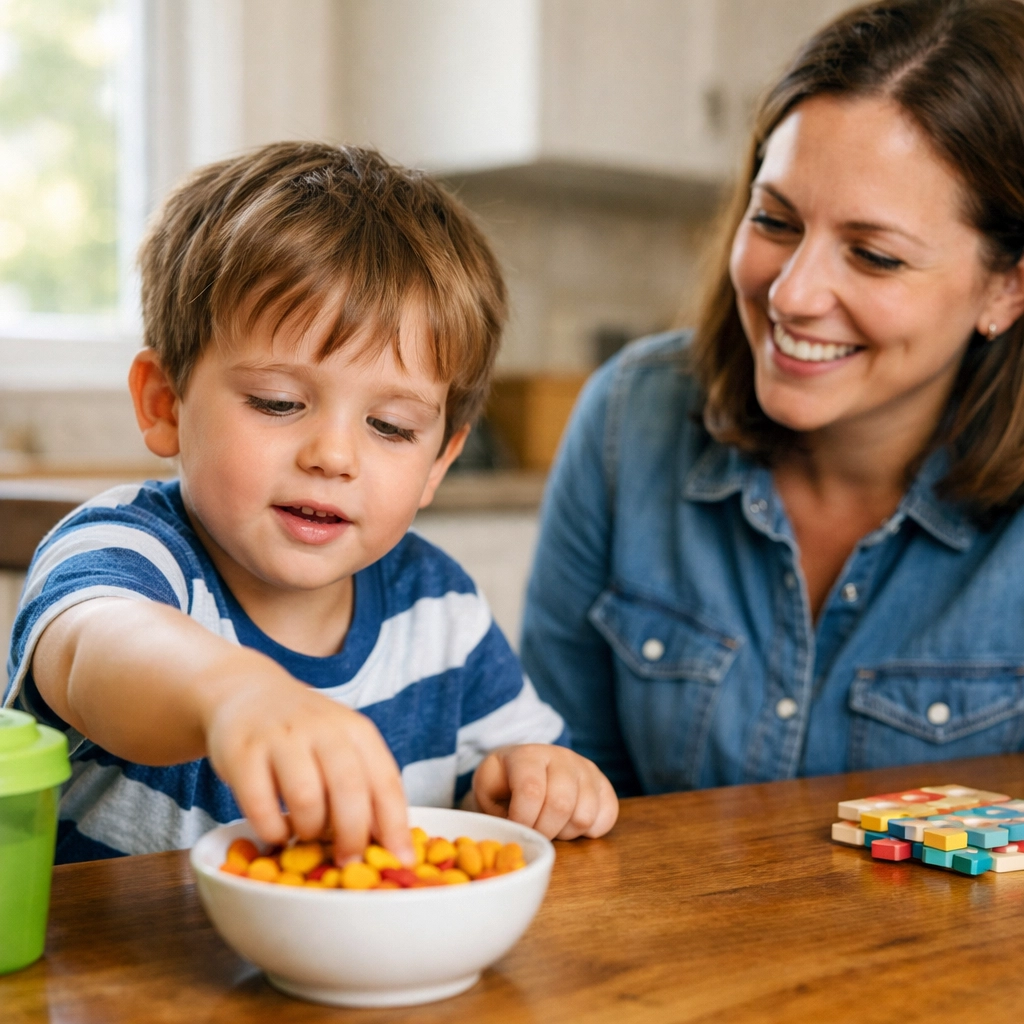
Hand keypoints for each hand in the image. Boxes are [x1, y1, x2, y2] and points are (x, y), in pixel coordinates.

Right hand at [200, 657, 412, 864]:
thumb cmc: (306, 733)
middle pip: (349, 790)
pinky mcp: (242, 752)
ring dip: (310, 830)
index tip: (400, 862)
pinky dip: (272, 830)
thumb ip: (366, 785)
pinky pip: (260, 806)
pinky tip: (277, 829)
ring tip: (307, 832)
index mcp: (356, 730)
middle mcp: (322, 729)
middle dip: (353, 835)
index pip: (386, 781)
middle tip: (348, 861)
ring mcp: (281, 738)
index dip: (395, 826)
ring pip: (306, 799)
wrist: (248, 693)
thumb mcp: (343, 745)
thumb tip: (391, 846)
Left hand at [471, 744, 618, 839]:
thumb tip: (515, 833)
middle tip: (535, 832)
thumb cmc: (505, 784)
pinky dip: (589, 831)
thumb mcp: (488, 790)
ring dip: (565, 832)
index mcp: (528, 755)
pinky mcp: (604, 785)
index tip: (517, 829)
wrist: (526, 767)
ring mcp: (586, 769)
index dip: (523, 819)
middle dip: (544, 830)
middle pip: (560, 805)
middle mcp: (562, 757)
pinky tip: (571, 823)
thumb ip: (496, 809)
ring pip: (584, 816)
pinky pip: (606, 818)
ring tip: (551, 824)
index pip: (531, 790)